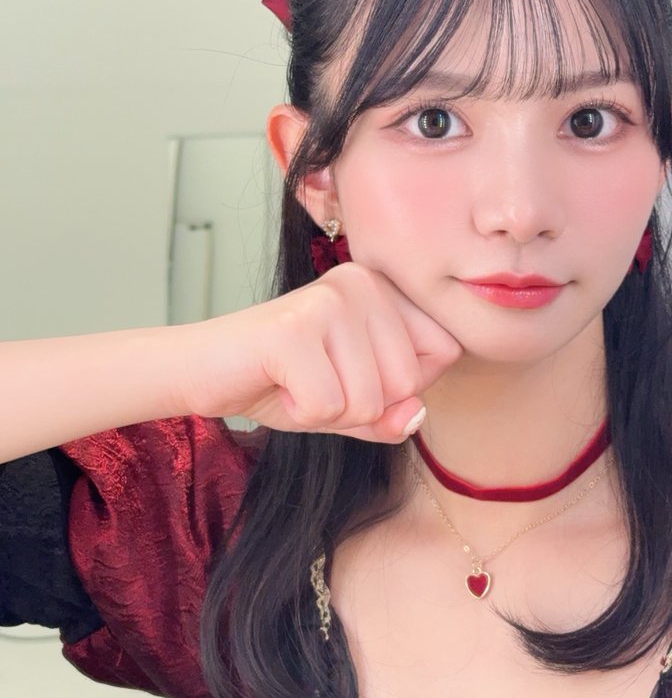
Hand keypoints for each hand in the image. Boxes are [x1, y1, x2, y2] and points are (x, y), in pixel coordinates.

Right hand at [177, 264, 463, 442]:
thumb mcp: (349, 406)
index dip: (403, 385)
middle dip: (361, 404)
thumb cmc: (279, 382)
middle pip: (408, 382)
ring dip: (328, 411)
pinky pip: (328, 406)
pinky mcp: (294, 328)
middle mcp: (361, 282)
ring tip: (295, 380)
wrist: (200, 371)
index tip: (352, 371)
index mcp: (383, 288)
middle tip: (315, 379)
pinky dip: (300, 413)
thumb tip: (414, 414)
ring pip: (370, 400)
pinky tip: (276, 382)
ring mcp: (327, 300)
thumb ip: (391, 414)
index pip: (445, 351)